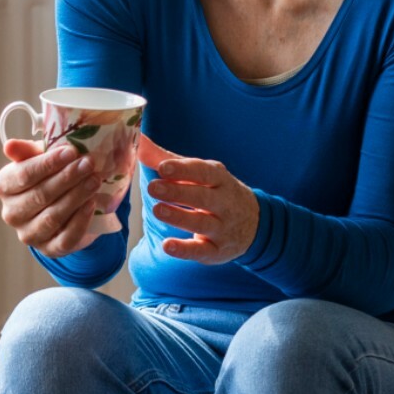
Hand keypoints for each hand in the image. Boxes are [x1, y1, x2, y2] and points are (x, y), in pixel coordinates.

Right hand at [0, 137, 116, 257]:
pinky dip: (80, 220)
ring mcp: (29, 234)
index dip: (48, 163)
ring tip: (94, 180)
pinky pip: (66, 238)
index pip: (23, 175)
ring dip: (76, 197)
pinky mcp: (49, 249)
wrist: (64, 207)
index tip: (71, 151)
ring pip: (52, 217)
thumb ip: (27, 151)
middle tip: (88, 163)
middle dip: (67, 178)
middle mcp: (11, 213)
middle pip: (40, 195)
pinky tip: (92, 204)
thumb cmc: (49, 176)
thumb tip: (10, 145)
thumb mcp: (40, 159)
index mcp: (4, 187)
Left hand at [139, 135, 259, 263]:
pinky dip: (185, 250)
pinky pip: (202, 251)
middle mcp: (224, 203)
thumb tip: (138, 142)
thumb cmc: (215, 191)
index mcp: (220, 179)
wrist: (255, 223)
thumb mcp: (198, 172)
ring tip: (157, 210)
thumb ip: (166, 159)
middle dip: (178, 192)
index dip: (184, 170)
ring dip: (179, 217)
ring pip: (202, 223)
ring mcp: (222, 228)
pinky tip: (167, 246)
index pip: (204, 172)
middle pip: (203, 197)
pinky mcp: (216, 251)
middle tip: (153, 187)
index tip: (163, 167)